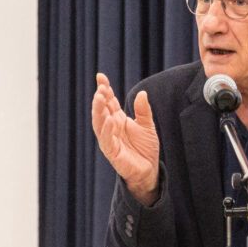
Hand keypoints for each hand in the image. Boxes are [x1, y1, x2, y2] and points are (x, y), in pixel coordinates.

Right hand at [91, 73, 159, 204]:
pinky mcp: (112, 152)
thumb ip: (143, 110)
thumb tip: (142, 93)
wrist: (149, 170)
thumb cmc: (145, 148)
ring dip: (98, 111)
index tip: (100, 76)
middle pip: (101, 111)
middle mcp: (111, 128)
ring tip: (99, 98)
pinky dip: (107, 130)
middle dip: (99, 99)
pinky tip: (109, 120)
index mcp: (117, 119)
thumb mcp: (147, 125)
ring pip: (99, 124)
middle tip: (100, 88)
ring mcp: (109, 140)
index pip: (108, 101)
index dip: (104, 89)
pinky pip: (107, 140)